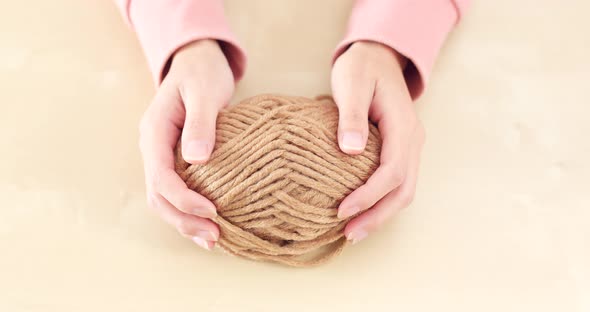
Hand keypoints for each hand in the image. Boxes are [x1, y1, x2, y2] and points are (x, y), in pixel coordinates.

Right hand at [139, 39, 234, 249]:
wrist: (196, 64)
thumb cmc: (201, 73)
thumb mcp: (203, 91)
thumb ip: (200, 122)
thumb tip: (197, 159)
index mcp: (154, 132)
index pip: (161, 176)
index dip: (183, 199)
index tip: (211, 211)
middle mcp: (153, 149)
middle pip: (158, 195)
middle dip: (183, 220)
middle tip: (214, 236)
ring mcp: (162, 156)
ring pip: (165, 199)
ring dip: (186, 222)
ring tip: (214, 239)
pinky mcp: (176, 161)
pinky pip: (177, 192)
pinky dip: (190, 212)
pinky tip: (209, 226)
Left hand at [331, 41, 425, 243]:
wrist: (378, 57)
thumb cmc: (361, 68)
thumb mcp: (351, 83)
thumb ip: (351, 116)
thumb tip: (350, 150)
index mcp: (403, 126)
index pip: (392, 171)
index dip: (369, 195)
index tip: (342, 210)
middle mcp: (413, 141)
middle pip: (404, 190)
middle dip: (378, 216)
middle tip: (349, 236)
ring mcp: (410, 147)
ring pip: (404, 190)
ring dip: (381, 214)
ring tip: (353, 232)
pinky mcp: (400, 151)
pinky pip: (397, 183)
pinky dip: (381, 202)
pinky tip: (361, 212)